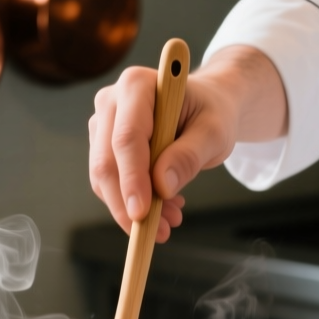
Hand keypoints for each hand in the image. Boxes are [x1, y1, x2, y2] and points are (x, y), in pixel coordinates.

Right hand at [87, 46, 286, 242]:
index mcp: (137, 85)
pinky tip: (162, 209)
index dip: (132, 179)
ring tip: (170, 220)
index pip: (127, 138)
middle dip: (130, 204)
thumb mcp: (215, 133)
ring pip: (104, 178)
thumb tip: (161, 186)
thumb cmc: (211, 113)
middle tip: (161, 233)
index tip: (141, 214)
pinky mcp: (103, 145)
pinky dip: (133, 203)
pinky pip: (110, 183)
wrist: (206, 107)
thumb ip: (190, 155)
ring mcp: (103, 123)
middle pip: (107, 161)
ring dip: (133, 208)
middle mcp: (111, 101)